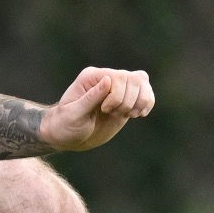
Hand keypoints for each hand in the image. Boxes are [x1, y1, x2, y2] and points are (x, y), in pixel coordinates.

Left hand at [37, 67, 154, 150]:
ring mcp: (117, 88)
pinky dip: (147, 104)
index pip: (118, 76)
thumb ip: (90, 98)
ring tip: (127, 115)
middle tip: (114, 114)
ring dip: (140, 102)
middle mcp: (106, 78)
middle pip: (134, 79)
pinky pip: (146, 92)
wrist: (67, 135)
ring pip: (142, 82)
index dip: (117, 96)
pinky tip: (138, 115)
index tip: (105, 110)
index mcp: (91, 77)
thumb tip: (108, 80)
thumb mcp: (73, 115)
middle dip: (128, 101)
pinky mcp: (126, 99)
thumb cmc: (65, 125)